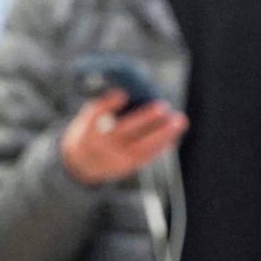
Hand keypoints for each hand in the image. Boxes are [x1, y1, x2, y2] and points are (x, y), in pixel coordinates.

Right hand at [61, 91, 186, 185]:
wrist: (81, 165)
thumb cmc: (89, 134)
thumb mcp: (86, 119)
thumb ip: (103, 107)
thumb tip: (131, 93)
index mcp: (86, 130)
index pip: (96, 115)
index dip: (108, 104)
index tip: (122, 93)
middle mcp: (100, 146)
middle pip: (124, 131)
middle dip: (145, 118)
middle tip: (162, 106)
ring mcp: (115, 158)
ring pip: (142, 146)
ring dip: (163, 133)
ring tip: (179, 120)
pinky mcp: (127, 167)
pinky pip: (147, 156)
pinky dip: (162, 144)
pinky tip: (174, 133)